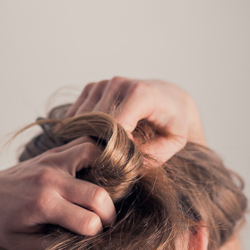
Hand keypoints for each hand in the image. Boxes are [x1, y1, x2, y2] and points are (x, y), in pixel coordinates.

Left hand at [0, 138, 116, 249]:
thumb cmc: (3, 227)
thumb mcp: (23, 246)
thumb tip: (85, 249)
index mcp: (42, 205)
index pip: (88, 222)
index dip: (97, 234)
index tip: (93, 237)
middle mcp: (49, 179)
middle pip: (98, 195)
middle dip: (110, 214)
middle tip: (106, 223)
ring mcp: (52, 160)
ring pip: (96, 156)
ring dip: (107, 176)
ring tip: (103, 194)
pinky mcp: (53, 152)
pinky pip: (85, 143)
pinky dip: (98, 154)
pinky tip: (98, 171)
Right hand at [64, 77, 205, 161]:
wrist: (168, 99)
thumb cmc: (172, 122)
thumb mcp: (173, 143)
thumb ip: (151, 155)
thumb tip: (123, 165)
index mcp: (141, 94)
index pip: (114, 124)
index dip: (115, 147)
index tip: (122, 159)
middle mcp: (119, 84)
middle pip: (97, 123)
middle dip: (102, 144)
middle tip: (114, 158)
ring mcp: (104, 84)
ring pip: (83, 120)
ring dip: (91, 137)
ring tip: (109, 147)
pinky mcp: (92, 88)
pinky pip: (76, 115)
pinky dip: (83, 129)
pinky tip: (98, 136)